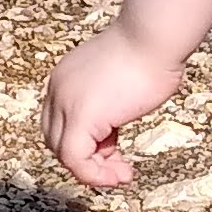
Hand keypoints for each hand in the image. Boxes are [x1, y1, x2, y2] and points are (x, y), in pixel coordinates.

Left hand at [42, 22, 181, 187]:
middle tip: (116, 167)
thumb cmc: (148, 51)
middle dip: (87, 159)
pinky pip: (76, 159)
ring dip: (93, 171)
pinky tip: (120, 175)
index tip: (113, 150)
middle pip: (57, 140)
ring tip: (121, 175)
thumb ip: (107, 101)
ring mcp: (65, 102)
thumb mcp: (118, 79)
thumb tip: (114, 120)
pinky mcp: (81, 116)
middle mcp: (58, 89)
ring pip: (64, 152)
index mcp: (65, 78)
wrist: (153, 36)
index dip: (86, 143)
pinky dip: (95, 174)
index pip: (60, 123)